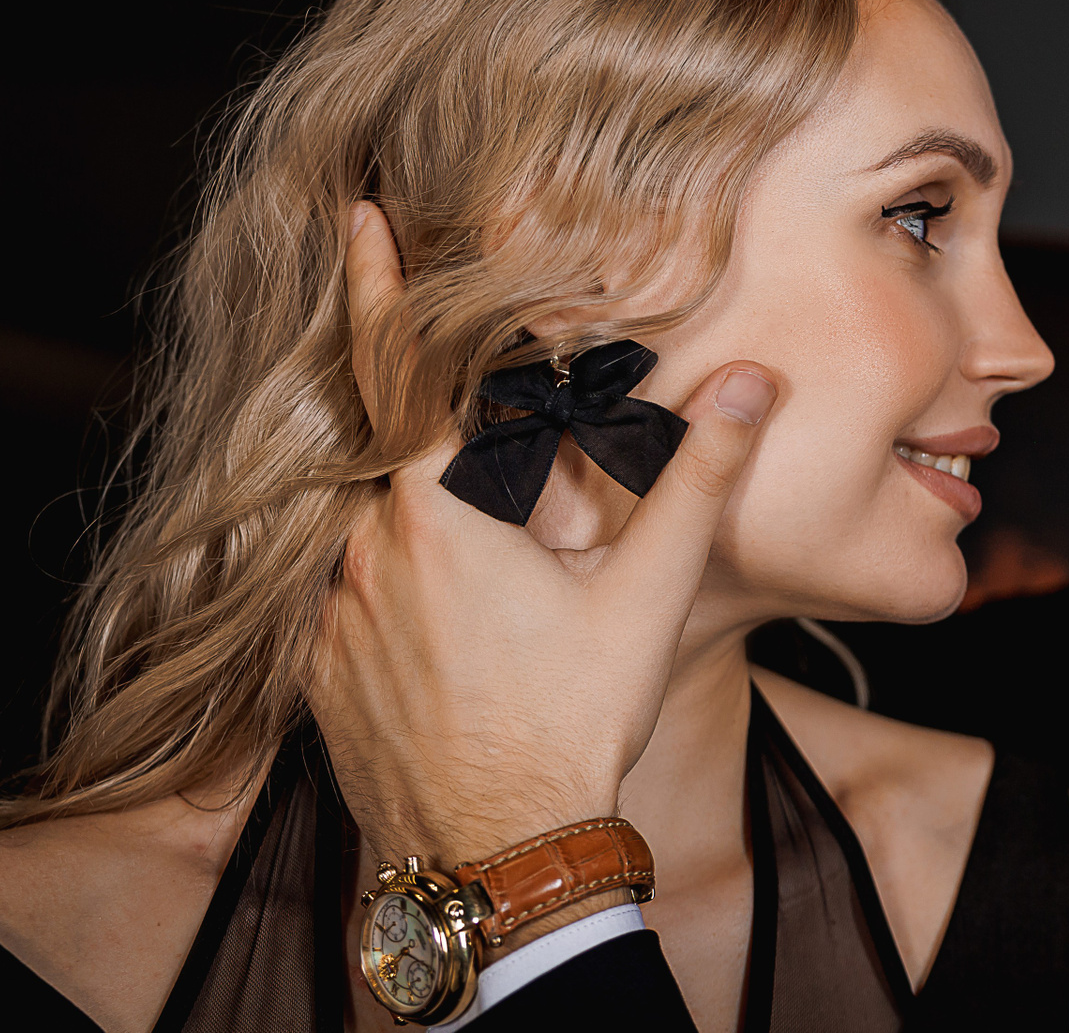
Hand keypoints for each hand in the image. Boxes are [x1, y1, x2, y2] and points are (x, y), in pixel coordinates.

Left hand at [308, 202, 775, 875]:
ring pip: (375, 531)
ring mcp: (329, 613)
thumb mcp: (649, 595)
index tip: (358, 214)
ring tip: (501, 605)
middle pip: (401, 454)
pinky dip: (396, 598)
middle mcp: (364, 546)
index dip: (381, 281)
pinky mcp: (316, 669)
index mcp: (440, 508)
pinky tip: (461, 654)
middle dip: (453, 451)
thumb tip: (752, 382)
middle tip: (516, 510)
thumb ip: (698, 477)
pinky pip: (348, 600)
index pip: (401, 364)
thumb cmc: (575, 720)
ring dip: (429, 535)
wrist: (500, 854)